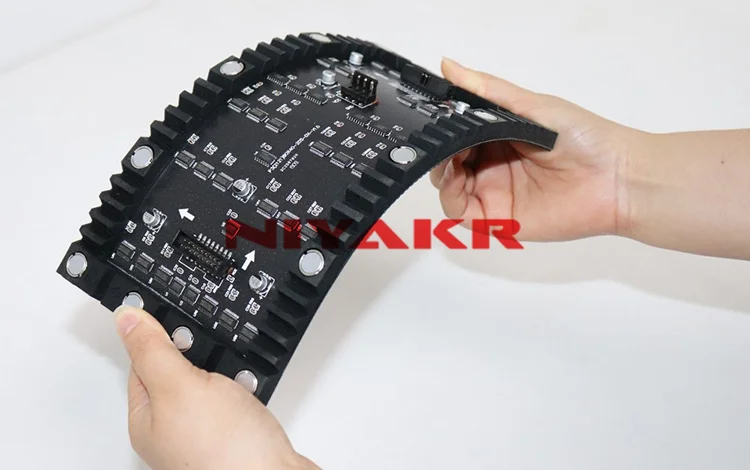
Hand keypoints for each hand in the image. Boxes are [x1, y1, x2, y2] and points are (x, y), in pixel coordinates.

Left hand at [114, 306, 318, 469]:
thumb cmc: (225, 452)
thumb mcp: (180, 385)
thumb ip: (153, 350)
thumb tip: (125, 317)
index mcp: (146, 419)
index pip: (142, 362)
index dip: (160, 337)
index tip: (176, 320)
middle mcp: (172, 430)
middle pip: (178, 371)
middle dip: (201, 356)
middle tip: (212, 360)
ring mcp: (205, 434)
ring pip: (212, 383)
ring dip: (229, 373)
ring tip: (236, 383)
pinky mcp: (236, 435)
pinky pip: (237, 399)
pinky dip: (247, 390)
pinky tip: (252, 396)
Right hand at [431, 58, 647, 240]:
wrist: (616, 179)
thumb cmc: (583, 137)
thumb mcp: (531, 105)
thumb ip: (487, 90)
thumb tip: (448, 65)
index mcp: (499, 137)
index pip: (456, 134)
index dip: (442, 128)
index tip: (434, 118)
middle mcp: (492, 165)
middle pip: (447, 161)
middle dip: (437, 149)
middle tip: (440, 139)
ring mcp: (493, 193)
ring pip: (448, 187)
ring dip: (441, 171)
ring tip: (450, 157)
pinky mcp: (497, 219)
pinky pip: (460, 213)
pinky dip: (450, 197)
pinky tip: (456, 178)